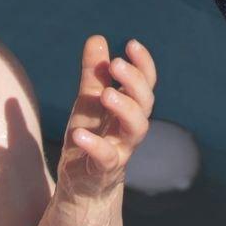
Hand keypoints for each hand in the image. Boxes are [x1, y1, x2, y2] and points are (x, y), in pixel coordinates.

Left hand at [57, 35, 156, 197]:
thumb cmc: (89, 140)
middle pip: (145, 103)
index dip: (143, 65)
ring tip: (106, 94)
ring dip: (124, 108)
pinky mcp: (104, 170)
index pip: (145, 84)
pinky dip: (95, 145)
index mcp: (127, 109)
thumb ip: (94, 74)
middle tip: (117, 64)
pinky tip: (79, 134)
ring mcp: (120, 150)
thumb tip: (98, 38)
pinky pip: (107, 158)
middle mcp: (129, 129)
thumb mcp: (87, 104)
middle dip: (134, 82)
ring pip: (136, 129)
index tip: (131, 44)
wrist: (80, 187)